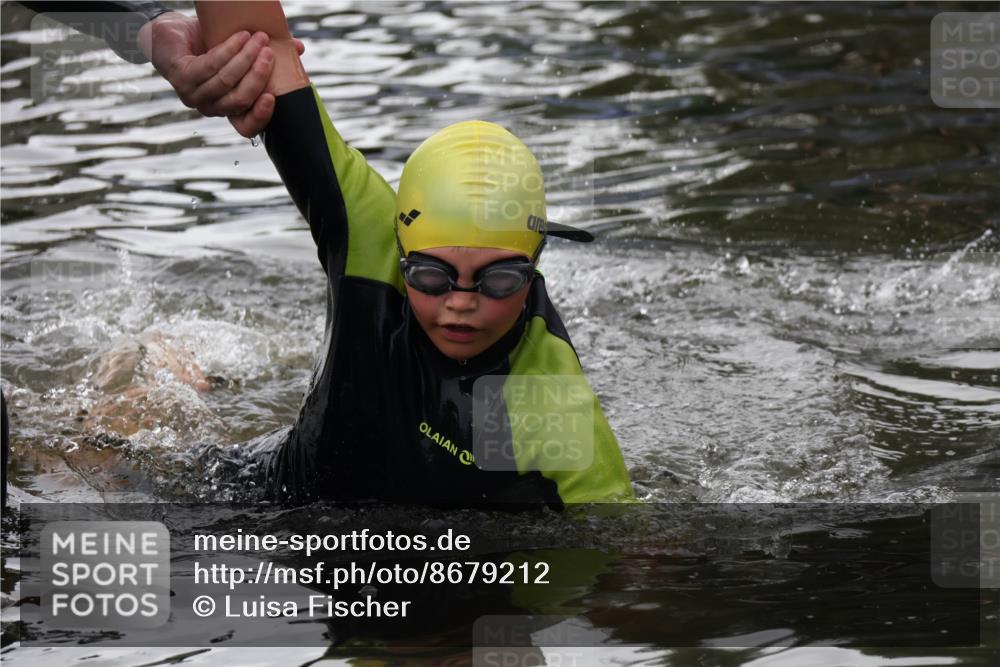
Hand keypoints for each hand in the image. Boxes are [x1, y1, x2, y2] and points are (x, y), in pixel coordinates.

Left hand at [137, 12, 304, 136]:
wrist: (168, 34)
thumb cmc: (206, 46)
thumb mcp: (240, 53)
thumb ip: (266, 55)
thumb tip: (298, 48)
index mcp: (225, 108)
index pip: (244, 127)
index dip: (260, 117)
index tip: (273, 97)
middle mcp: (209, 107)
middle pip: (239, 99)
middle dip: (258, 76)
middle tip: (270, 52)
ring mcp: (192, 94)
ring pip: (226, 81)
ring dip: (246, 58)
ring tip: (258, 37)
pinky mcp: (181, 77)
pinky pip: (211, 65)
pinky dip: (228, 50)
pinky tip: (239, 37)